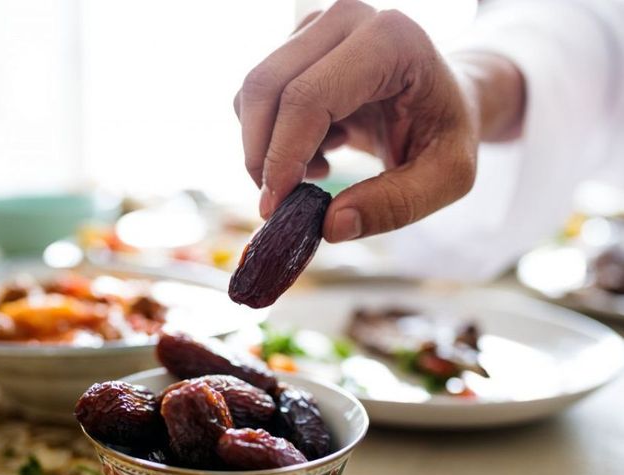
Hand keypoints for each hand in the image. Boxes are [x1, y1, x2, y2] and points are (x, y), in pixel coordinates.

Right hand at [234, 0, 479, 241]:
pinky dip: (272, 135)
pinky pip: (257, 95)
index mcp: (391, 40)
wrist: (445, 98)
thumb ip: (395, 204)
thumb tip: (330, 226)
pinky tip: (317, 149)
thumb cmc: (448, 132)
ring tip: (318, 170)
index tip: (277, 207)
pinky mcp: (298, 41)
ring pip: (254, 92)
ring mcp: (318, 24)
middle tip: (280, 202)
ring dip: (267, 146)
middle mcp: (348, 18)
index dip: (283, 156)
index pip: (308, 97)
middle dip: (260, 155)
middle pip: (266, 88)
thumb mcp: (447, 178)